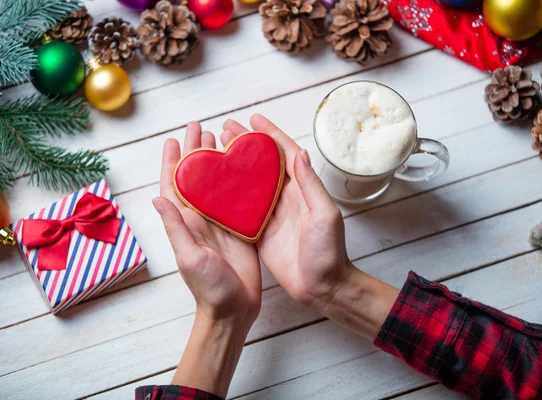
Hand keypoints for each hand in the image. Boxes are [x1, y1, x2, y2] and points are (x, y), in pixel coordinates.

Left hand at [153, 122, 261, 396]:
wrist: (234, 308)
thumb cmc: (210, 288)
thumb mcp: (190, 257)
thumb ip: (176, 227)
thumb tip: (158, 197)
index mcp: (185, 222)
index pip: (174, 185)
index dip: (173, 162)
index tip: (174, 139)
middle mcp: (200, 218)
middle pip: (196, 178)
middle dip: (195, 152)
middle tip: (200, 128)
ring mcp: (220, 222)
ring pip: (216, 183)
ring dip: (216, 161)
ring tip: (219, 139)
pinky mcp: (239, 228)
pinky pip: (238, 198)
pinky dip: (238, 180)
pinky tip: (245, 167)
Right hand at [220, 115, 352, 310]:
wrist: (322, 287)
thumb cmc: (329, 252)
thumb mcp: (324, 215)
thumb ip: (310, 185)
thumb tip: (299, 153)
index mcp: (303, 189)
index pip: (285, 154)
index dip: (270, 134)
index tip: (254, 119)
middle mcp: (286, 197)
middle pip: (262, 163)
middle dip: (246, 144)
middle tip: (225, 128)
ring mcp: (271, 214)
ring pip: (249, 182)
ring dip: (234, 165)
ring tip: (215, 149)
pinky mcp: (259, 231)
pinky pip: (241, 209)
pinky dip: (228, 195)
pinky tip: (212, 186)